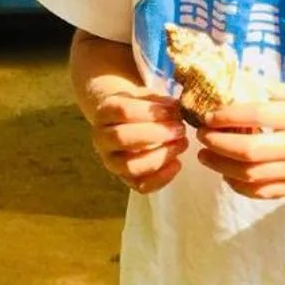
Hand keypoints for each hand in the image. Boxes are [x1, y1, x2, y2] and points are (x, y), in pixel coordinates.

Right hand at [84, 79, 186, 194]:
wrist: (128, 124)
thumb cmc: (142, 108)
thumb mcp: (147, 97)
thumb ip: (161, 101)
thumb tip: (177, 109)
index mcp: (105, 112)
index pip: (123, 111)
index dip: (150, 112)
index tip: (173, 111)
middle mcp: (102, 139)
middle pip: (122, 138)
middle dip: (156, 133)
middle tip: (180, 129)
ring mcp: (112, 162)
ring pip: (130, 166)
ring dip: (160, 156)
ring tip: (181, 144)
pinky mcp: (127, 180)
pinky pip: (142, 186)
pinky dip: (162, 178)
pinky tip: (177, 163)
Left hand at [196, 83, 284, 199]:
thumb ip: (273, 90)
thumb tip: (237, 79)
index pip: (256, 115)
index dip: (226, 115)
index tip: (208, 114)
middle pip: (248, 150)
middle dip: (217, 143)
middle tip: (202, 135)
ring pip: (251, 175)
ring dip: (222, 166)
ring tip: (206, 155)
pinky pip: (264, 192)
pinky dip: (241, 187)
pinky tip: (229, 175)